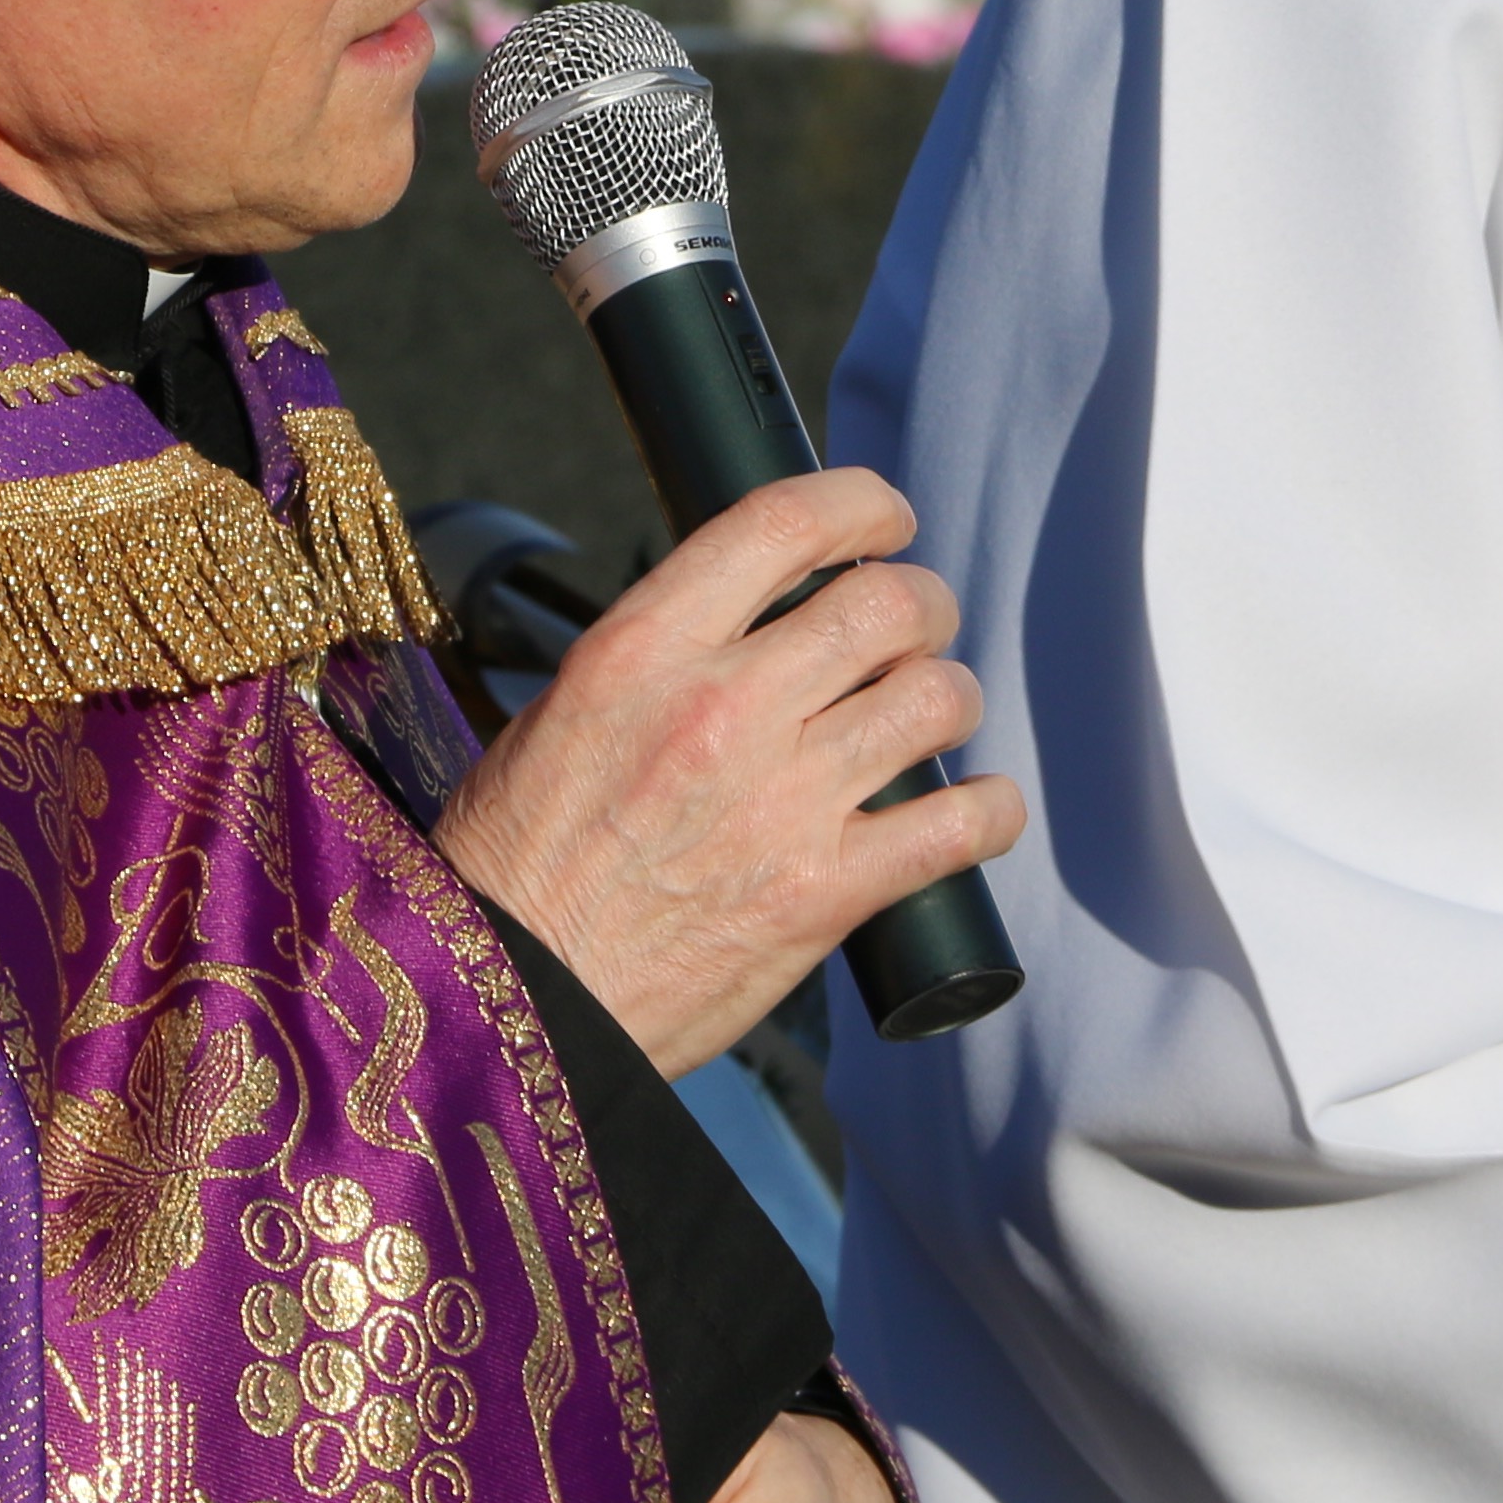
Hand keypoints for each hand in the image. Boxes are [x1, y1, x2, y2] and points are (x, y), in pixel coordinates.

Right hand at [433, 467, 1018, 1073]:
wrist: (512, 997)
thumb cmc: (515, 862)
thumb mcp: (561, 714)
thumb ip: (658, 661)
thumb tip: (747, 624)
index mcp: (641, 651)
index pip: (782, 525)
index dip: (861, 504)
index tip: (885, 520)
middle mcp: (721, 709)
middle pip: (885, 605)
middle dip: (922, 604)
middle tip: (916, 628)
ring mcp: (782, 802)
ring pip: (935, 700)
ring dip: (950, 698)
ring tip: (932, 715)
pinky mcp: (824, 894)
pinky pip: (959, 826)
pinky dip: (990, 811)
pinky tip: (980, 811)